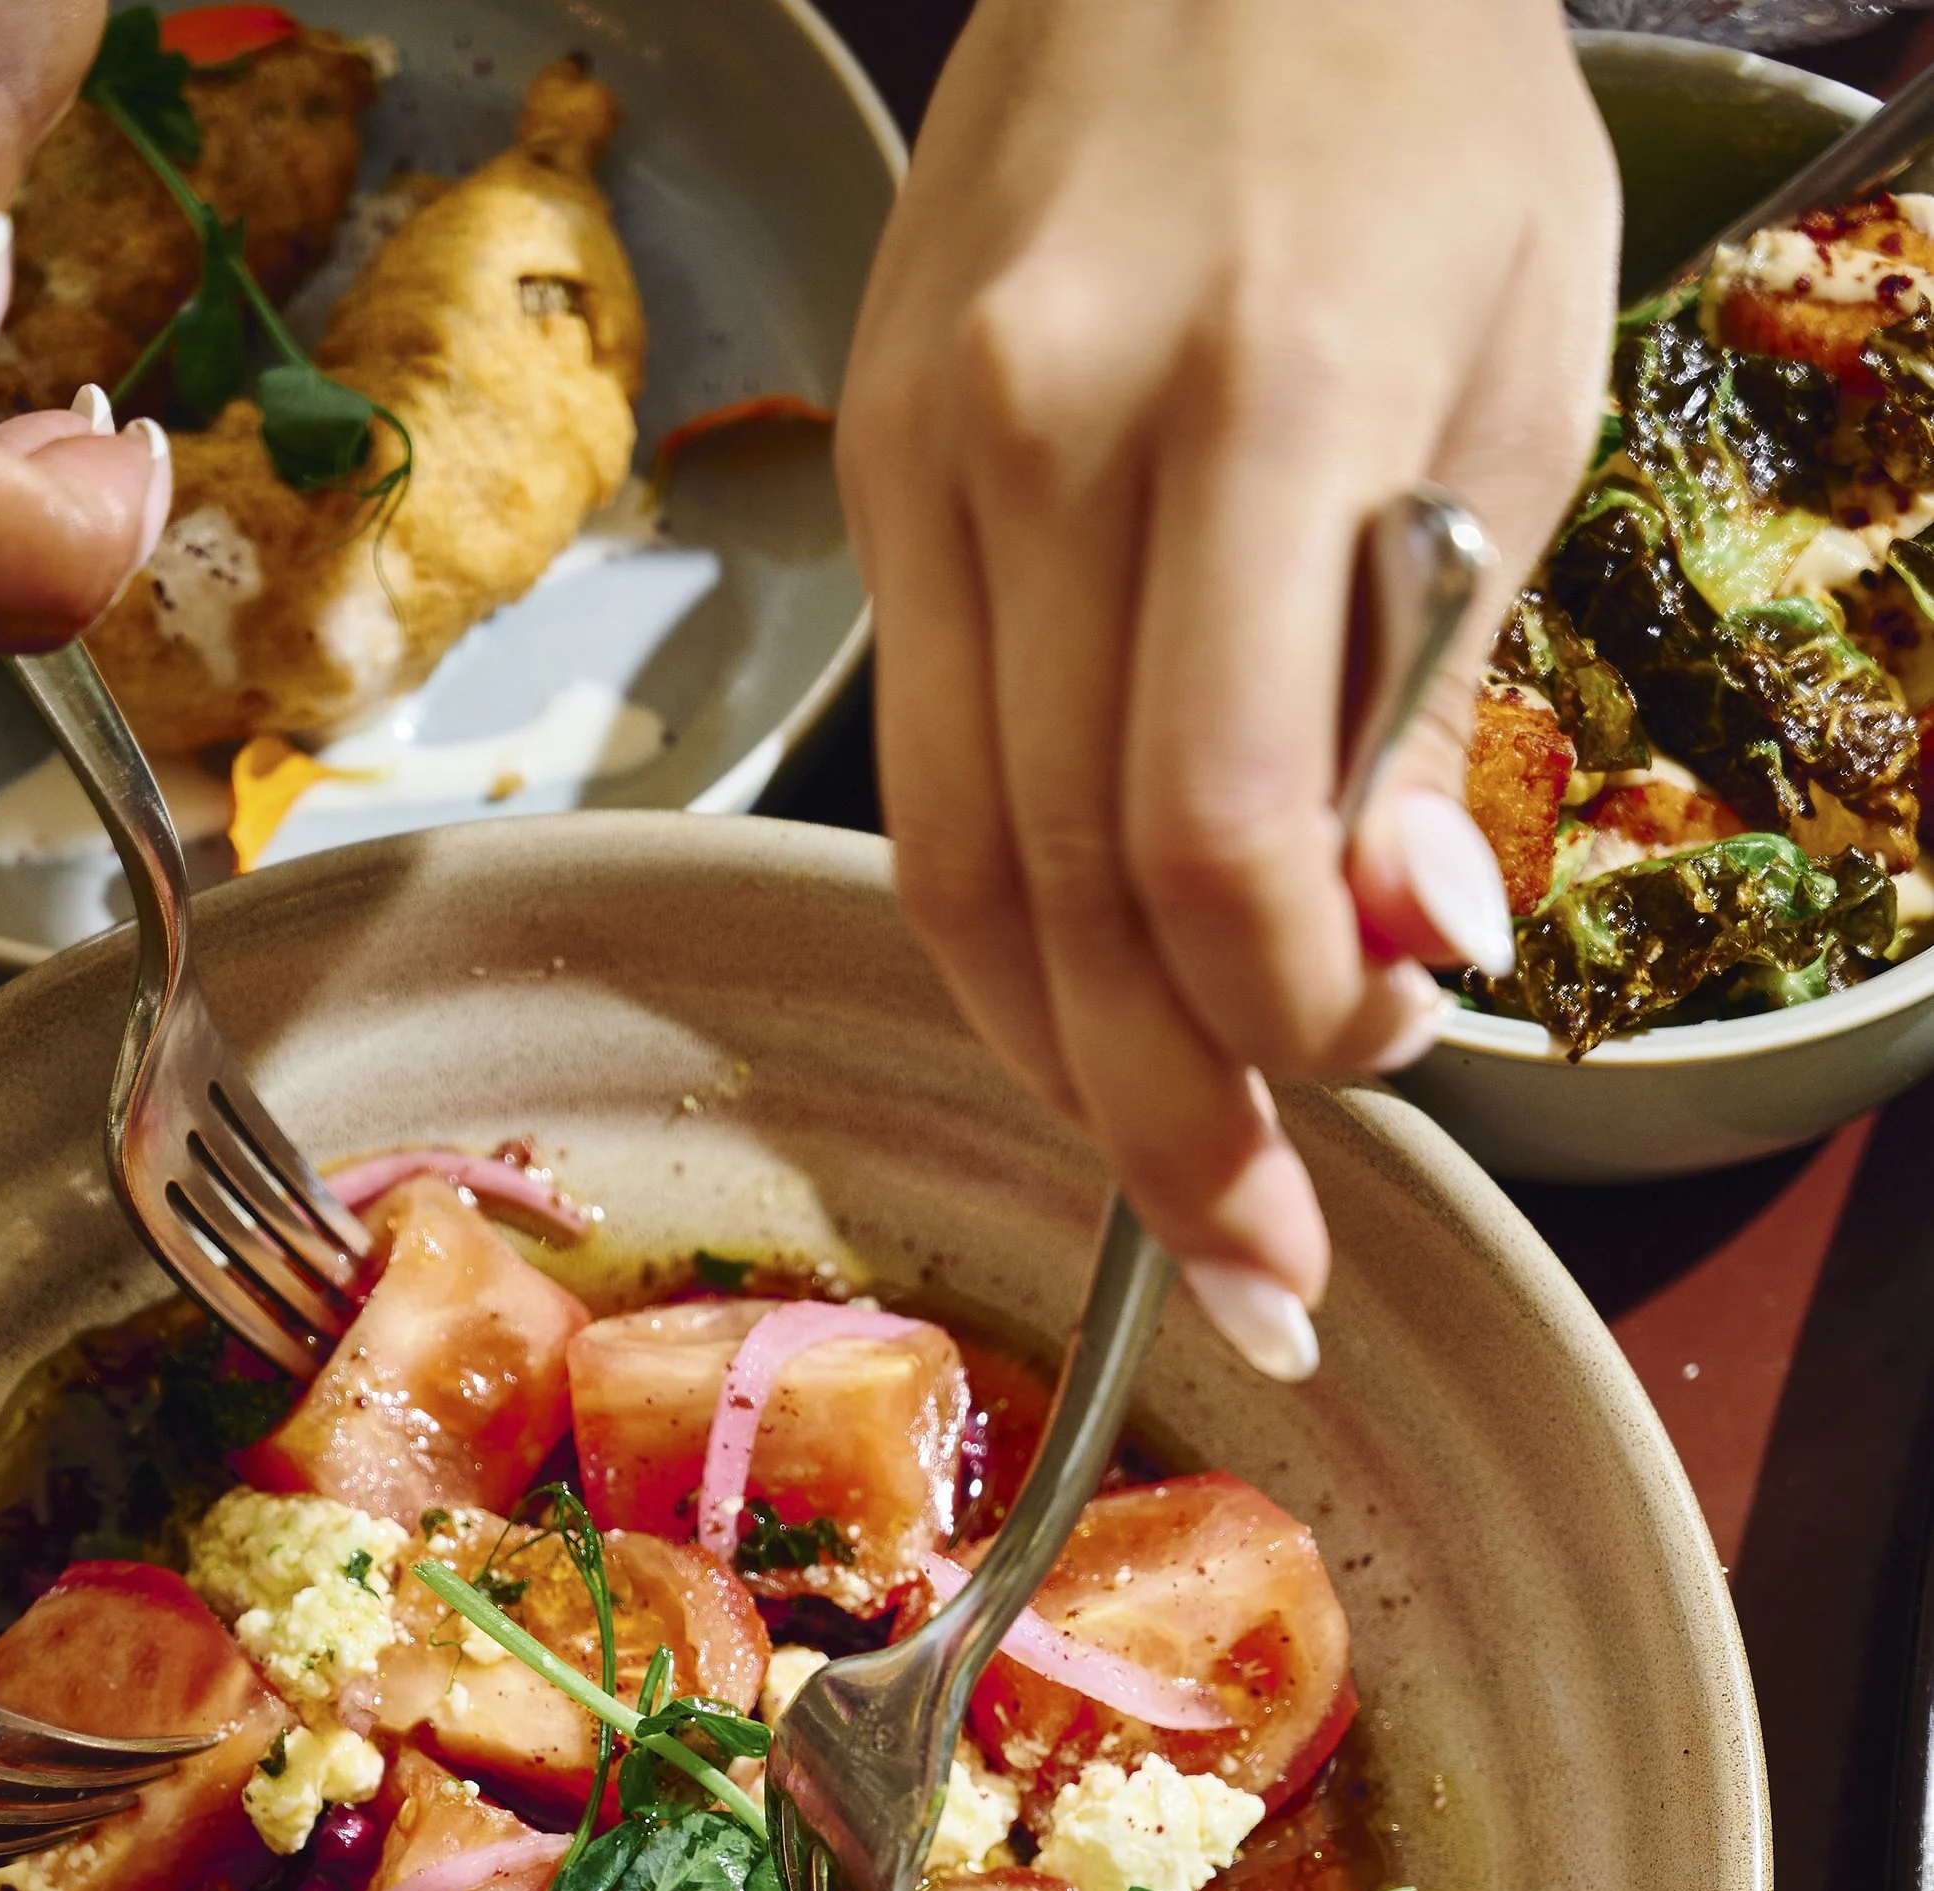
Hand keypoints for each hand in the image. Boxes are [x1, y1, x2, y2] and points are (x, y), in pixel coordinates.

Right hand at [837, 0, 1617, 1367]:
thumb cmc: (1421, 116)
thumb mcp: (1523, 381)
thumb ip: (1436, 686)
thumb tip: (1400, 956)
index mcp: (1249, 400)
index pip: (1204, 830)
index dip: (1283, 1017)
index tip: (1379, 1063)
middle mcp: (1037, 441)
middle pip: (1052, 898)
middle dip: (1165, 1123)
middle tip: (1263, 1268)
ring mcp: (921, 463)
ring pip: (950, 868)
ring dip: (1068, 1062)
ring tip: (1179, 1174)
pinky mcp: (873, 482)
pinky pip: (922, 775)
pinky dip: (1009, 930)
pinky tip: (1094, 1002)